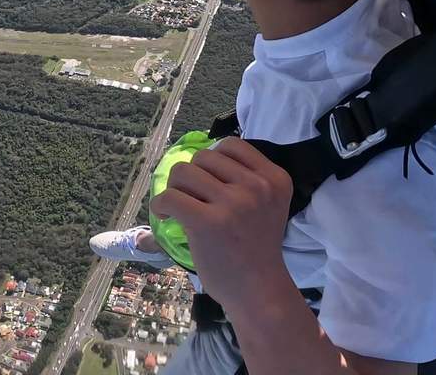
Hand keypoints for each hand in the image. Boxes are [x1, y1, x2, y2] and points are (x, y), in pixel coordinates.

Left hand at [150, 137, 294, 308]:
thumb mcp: (266, 205)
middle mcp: (257, 187)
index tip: (209, 181)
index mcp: (275, 179)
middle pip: (204, 157)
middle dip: (192, 175)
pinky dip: (160, 204)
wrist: (258, 291)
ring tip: (181, 207)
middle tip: (193, 199)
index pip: (232, 145)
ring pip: (183, 172)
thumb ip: (245, 178)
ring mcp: (234, 204)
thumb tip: (199, 155)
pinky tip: (166, 215)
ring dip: (175, 188)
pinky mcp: (208, 222)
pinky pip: (169, 196)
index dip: (213, 160)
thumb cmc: (256, 247)